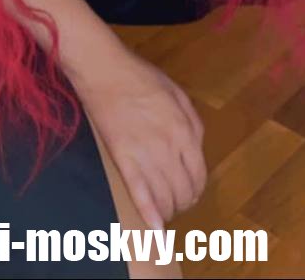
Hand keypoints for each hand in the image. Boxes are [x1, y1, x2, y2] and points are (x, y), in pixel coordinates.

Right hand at [69, 39, 206, 229]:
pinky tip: (154, 231)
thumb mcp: (178, 94)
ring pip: (164, 197)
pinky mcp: (124, 158)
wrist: (105, 71)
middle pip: (183, 191)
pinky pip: (140, 193)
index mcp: (185, 130)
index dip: (196, 189)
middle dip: (182, 202)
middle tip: (175, 203)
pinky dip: (149, 214)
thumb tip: (196, 150)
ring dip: (167, 210)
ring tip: (164, 211)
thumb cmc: (141, 77)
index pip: (199, 175)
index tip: (190, 193)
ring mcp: (146, 154)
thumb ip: (192, 124)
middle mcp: (170, 147)